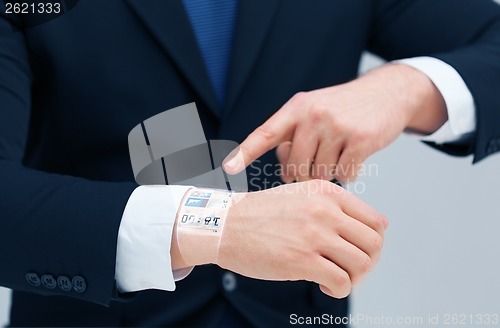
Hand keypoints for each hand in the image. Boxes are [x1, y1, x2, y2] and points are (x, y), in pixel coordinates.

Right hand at [213, 180, 386, 297]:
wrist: (225, 225)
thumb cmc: (261, 214)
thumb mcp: (300, 194)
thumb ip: (335, 206)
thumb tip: (377, 226)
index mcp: (327, 193)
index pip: (375, 221)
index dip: (372, 242)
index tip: (357, 251)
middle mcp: (324, 210)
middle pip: (374, 244)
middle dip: (367, 262)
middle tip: (349, 268)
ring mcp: (314, 235)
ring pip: (362, 264)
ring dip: (353, 278)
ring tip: (335, 277)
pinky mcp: (302, 261)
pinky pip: (342, 283)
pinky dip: (339, 290)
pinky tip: (324, 287)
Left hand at [223, 64, 446, 181]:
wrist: (386, 93)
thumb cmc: (343, 108)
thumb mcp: (313, 111)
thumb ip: (294, 137)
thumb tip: (285, 172)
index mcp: (296, 108)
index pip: (265, 134)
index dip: (244, 153)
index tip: (228, 168)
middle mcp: (313, 115)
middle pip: (295, 167)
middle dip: (303, 175)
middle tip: (314, 167)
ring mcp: (337, 126)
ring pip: (320, 174)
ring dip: (328, 173)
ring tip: (337, 155)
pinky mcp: (360, 140)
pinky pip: (344, 175)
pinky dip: (348, 173)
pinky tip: (353, 158)